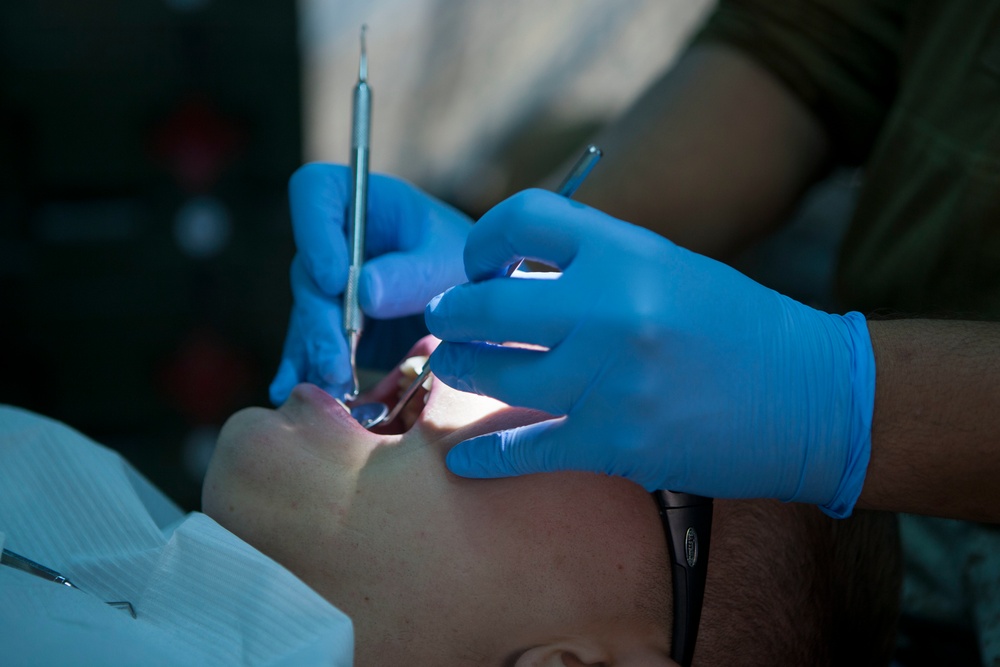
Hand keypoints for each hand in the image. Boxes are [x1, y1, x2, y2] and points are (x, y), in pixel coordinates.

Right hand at [270, 163, 471, 403]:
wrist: (480, 307)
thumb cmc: (469, 267)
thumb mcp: (451, 263)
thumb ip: (412, 274)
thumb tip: (363, 293)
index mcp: (365, 202)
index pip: (314, 192)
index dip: (314, 232)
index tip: (335, 279)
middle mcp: (338, 239)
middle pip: (308, 269)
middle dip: (321, 319)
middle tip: (337, 360)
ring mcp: (331, 284)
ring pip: (307, 314)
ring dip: (316, 352)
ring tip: (332, 388)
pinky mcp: (333, 323)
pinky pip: (310, 344)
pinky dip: (306, 369)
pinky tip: (292, 392)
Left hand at [424, 189, 874, 517]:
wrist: (817, 397)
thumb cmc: (740, 327)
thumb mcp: (669, 268)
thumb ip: (593, 265)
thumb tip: (512, 276)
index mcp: (627, 252)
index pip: (522, 218)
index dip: (484, 241)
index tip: (478, 266)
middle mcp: (611, 308)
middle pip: (485, 305)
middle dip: (452, 314)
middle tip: (447, 322)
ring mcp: (608, 379)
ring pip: (492, 375)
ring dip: (461, 372)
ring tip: (458, 369)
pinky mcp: (616, 442)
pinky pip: (524, 451)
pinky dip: (484, 459)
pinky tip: (463, 460)